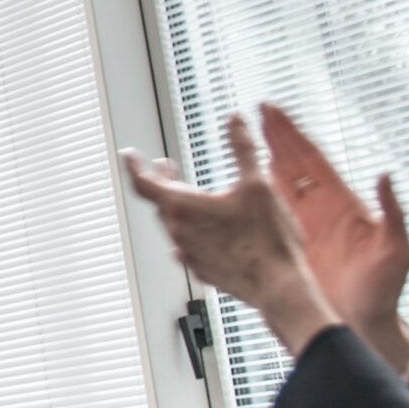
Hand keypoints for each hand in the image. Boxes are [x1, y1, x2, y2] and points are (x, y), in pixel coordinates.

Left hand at [122, 113, 339, 355]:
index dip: (134, 165)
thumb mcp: (258, 184)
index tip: (129, 154)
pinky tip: (204, 230)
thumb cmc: (268, 239)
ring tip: (188, 194)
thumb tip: (235, 120)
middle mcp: (179, 232)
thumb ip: (243, 148)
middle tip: (165, 166)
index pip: (144, 183)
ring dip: (176, 205)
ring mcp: (189, 255)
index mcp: (184, 208)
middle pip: (159, 202)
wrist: (279, 287)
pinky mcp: (203, 271)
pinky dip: (191, 230)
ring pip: (173, 224)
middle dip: (161, 180)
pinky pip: (187, 246)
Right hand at [258, 104, 408, 372]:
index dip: (292, 134)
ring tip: (250, 137)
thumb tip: (386, 176)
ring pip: (278, 184)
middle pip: (293, 163)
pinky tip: (241, 187)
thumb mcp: (397, 249)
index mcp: (343, 205)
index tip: (273, 112)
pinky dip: (255, 196)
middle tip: (257, 113)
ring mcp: (305, 226)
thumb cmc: (384, 290)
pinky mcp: (291, 244)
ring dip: (263, 160)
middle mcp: (322, 210)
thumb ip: (393, 212)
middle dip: (275, 137)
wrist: (364, 322)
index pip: (312, 160)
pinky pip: (269, 213)